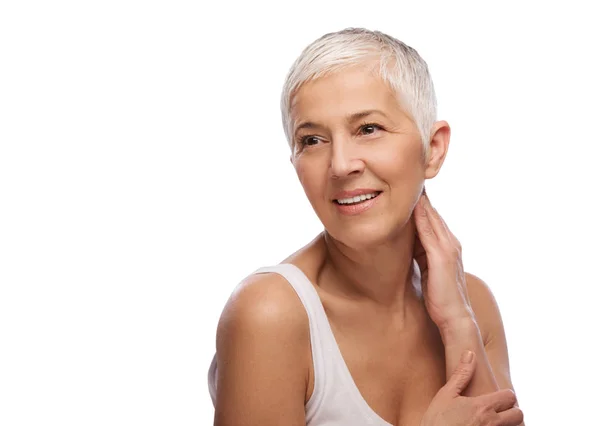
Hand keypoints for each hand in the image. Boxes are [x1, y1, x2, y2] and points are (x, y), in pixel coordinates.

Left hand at [413, 188, 472, 329]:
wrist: (455, 317)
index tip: (407, 183)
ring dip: (421, 200)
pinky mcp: (442, 257)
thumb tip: (408, 241)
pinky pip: (429, 232)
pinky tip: (413, 205)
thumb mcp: (427, 268)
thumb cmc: (439, 296)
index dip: (421, 200)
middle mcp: (450, 242)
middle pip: (432, 212)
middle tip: (409, 172)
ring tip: (410, 180)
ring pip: (431, 217)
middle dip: (421, 193)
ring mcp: (448, 248)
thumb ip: (421, 252)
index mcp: (446, 244)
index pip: (431, 217)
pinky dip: (421, 217)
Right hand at [421, 351, 523, 425]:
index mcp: (482, 407)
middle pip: (519, 415)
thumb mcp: (445, 395)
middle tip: (497, 410)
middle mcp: (491, 423)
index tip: (496, 397)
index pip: (510, 396)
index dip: (504, 395)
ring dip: (508, 423)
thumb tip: (470, 353)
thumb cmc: (436, 421)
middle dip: (511, 411)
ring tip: (493, 421)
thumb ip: (461, 374)